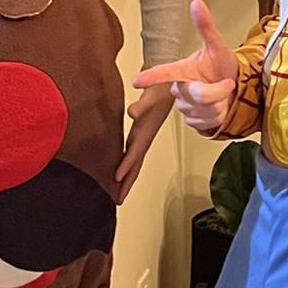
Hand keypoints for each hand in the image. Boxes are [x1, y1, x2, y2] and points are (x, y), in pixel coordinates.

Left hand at [114, 83, 173, 203]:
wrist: (171, 87)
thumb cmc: (161, 90)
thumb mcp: (152, 95)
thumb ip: (142, 105)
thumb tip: (132, 113)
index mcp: (145, 132)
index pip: (134, 152)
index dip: (126, 165)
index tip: (116, 178)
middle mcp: (144, 139)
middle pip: (135, 166)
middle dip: (127, 184)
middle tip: (118, 200)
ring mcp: (142, 139)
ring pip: (134, 164)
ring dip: (127, 180)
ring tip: (118, 195)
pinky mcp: (140, 136)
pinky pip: (132, 157)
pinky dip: (127, 168)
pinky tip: (119, 173)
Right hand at [131, 0, 239, 134]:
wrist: (234, 89)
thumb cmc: (222, 66)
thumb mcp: (217, 46)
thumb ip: (206, 27)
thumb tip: (197, 2)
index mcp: (182, 70)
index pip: (164, 72)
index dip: (151, 77)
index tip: (137, 81)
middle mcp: (180, 89)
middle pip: (195, 95)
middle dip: (215, 92)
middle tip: (227, 85)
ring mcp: (185, 107)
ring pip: (202, 111)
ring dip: (218, 105)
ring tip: (222, 97)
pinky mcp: (192, 122)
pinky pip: (205, 123)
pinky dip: (217, 117)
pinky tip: (219, 109)